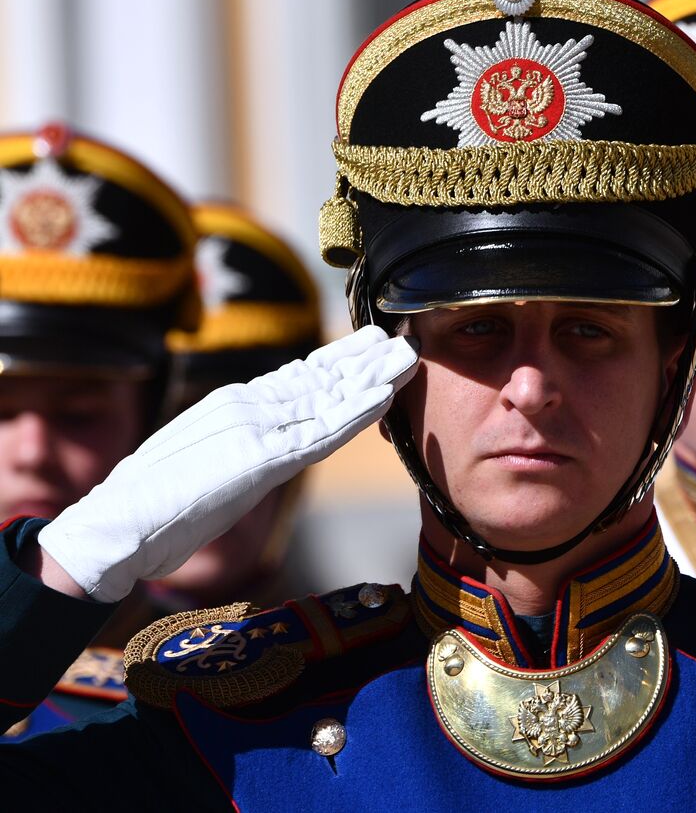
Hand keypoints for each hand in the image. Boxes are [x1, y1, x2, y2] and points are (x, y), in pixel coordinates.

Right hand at [38, 327, 417, 602]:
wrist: (118, 524)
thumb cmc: (155, 507)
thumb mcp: (204, 464)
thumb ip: (236, 447)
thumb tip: (260, 450)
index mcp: (232, 406)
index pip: (295, 378)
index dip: (335, 363)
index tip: (366, 349)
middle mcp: (248, 406)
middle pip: (318, 379)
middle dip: (361, 361)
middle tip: (399, 341)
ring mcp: (256, 428)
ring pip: (328, 397)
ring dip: (372, 377)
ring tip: (407, 358)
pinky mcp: (263, 456)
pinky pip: (323, 432)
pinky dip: (358, 413)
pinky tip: (385, 396)